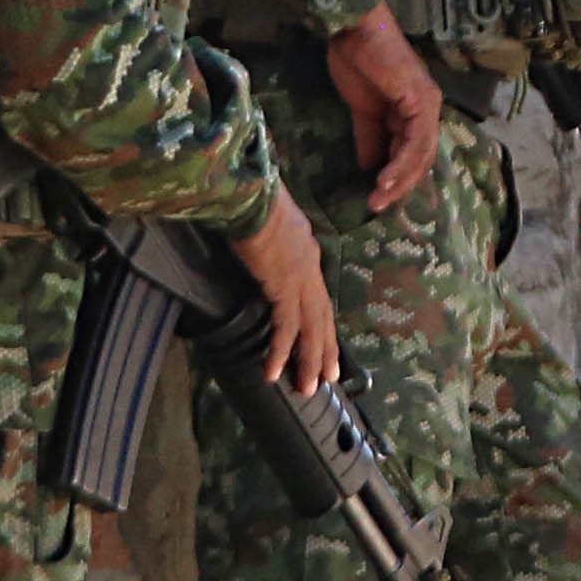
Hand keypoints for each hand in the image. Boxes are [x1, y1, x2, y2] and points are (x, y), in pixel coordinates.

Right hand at [237, 190, 340, 394]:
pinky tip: (273, 373)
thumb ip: (268, 232)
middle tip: (329, 377)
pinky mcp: (284, 288)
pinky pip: (285, 328)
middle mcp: (310, 267)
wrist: (250, 192)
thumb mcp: (267, 216)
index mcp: (307, 250)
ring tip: (308, 388)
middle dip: (326, 350)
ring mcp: (300, 279)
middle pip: (322, 317)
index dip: (322, 320)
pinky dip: (280, 352)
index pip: (318, 294)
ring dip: (309, 361)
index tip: (324, 340)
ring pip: (311, 329)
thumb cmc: (251, 197)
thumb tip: (257, 233)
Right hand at [319, 6, 443, 210]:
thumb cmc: (357, 59)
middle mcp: (427, 109)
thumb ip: (369, 138)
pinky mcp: (421, 100)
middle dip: (399, 186)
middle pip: (421, 158)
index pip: (412, 153)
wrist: (354, 29)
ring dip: (400, 180)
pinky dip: (401, 163)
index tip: (377, 198)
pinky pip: (416, 141)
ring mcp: (428, 105)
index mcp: (414, 111)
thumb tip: (369, 167)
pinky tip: (384, 179)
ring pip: (421, 154)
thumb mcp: (363, 109)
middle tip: (377, 206)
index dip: (397, 177)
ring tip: (378, 199)